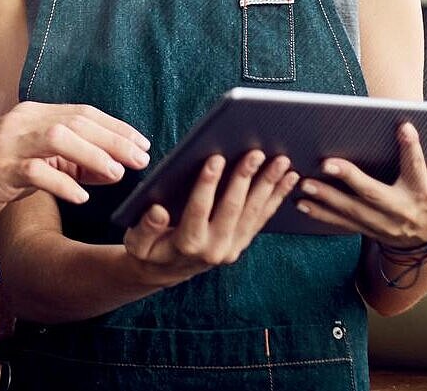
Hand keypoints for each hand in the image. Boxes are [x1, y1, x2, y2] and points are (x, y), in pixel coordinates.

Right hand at [0, 101, 150, 226]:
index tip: (142, 143)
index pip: (83, 113)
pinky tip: (81, 196)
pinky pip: (35, 172)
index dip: (115, 127)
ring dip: (92, 155)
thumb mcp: (40, 162)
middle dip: (112, 140)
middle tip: (140, 158)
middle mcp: (23, 121)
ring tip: (116, 173)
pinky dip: (62, 183)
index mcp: (35, 114)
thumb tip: (115, 168)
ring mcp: (9, 144)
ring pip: (57, 138)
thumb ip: (75, 162)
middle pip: (75, 122)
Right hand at [123, 151, 298, 287]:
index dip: (207, 183)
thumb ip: (146, 228)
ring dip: (269, 186)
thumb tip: (157, 210)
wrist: (165, 272)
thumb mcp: (137, 242)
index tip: (215, 157)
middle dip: (245, 178)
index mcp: (187, 244)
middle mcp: (214, 249)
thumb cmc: (149, 249)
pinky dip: (276, 197)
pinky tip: (289, 178)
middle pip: (233, 209)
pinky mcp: (242, 243)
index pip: (199, 209)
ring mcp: (232, 247)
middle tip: (256, 153)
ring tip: (282, 162)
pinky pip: (261, 218)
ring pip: (253, 213)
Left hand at [295, 120, 426, 247]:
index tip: (404, 127)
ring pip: (351, 210)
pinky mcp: (365, 229)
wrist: (425, 239)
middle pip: (373, 193)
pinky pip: (341, 223)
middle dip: (350, 178)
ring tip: (304, 183)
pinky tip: (302, 202)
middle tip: (326, 162)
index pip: (417, 168)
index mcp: (421, 191)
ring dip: (326, 198)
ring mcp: (380, 223)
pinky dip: (321, 214)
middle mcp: (399, 209)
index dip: (412, 148)